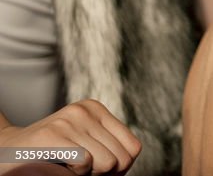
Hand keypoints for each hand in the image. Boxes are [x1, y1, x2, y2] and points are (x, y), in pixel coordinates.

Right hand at [0, 100, 140, 175]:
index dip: (119, 170)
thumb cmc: (48, 156)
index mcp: (97, 110)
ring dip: (87, 175)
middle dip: (103, 174)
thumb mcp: (85, 145)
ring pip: (106, 163)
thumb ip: (110, 149)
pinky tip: (57, 166)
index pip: (133, 148)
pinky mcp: (53, 134)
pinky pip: (85, 164)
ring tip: (66, 167)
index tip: (98, 171)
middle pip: (121, 159)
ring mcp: (69, 120)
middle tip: (77, 170)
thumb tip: (127, 163)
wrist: (4, 154)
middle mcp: (85, 110)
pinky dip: (73, 175)